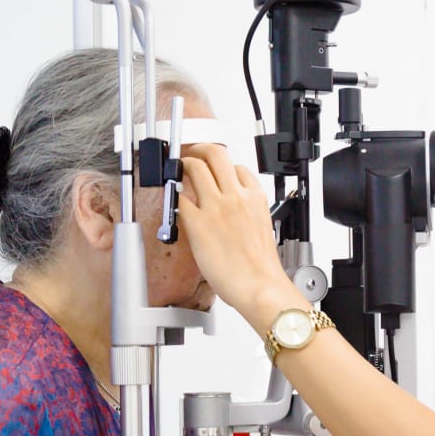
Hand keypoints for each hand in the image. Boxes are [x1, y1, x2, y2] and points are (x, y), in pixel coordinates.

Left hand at [177, 144, 304, 329]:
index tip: (216, 171)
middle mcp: (236, 196)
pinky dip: (175, 194)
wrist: (259, 285)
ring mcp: (216, 207)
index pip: (238, 168)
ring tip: (180, 170)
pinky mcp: (198, 223)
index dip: (224, 167)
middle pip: (216, 154)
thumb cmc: (261, 266)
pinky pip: (180, 197)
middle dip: (201, 150)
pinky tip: (173, 198)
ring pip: (196, 167)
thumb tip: (233, 211)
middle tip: (193, 156)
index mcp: (256, 197)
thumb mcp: (261, 227)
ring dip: (185, 165)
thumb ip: (246, 212)